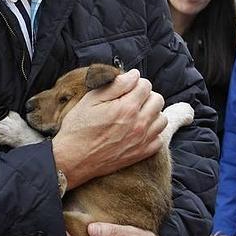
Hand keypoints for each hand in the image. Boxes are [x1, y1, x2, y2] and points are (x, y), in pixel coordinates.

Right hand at [52, 69, 166, 188]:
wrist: (73, 159)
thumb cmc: (79, 128)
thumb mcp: (91, 100)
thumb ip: (116, 85)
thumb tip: (134, 75)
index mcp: (127, 107)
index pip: (146, 85)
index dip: (135, 82)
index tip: (126, 87)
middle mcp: (139, 124)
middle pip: (158, 100)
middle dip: (146, 95)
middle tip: (131, 99)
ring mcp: (142, 140)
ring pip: (162, 119)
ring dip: (152, 113)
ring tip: (137, 114)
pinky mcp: (141, 154)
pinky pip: (159, 138)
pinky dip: (152, 132)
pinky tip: (138, 130)